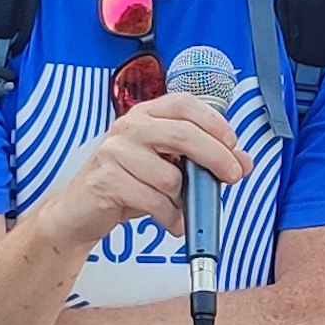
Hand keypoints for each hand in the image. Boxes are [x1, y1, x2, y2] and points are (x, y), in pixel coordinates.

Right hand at [36, 93, 253, 249]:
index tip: (232, 144)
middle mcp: (129, 127)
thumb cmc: (128, 182)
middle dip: (216, 158)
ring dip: (184, 199)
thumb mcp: (169, 165)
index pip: (185, 104)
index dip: (215, 122)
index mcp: (147, 114)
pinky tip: (171, 220)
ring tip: (180, 205)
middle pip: (183, 135)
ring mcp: (114, 152)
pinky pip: (153, 201)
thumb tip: (244, 160)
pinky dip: (170, 217)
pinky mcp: (105, 181)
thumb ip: (205, 159)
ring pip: (170, 176)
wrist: (80, 210)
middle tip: (232, 176)